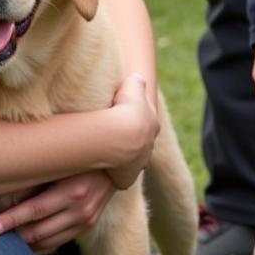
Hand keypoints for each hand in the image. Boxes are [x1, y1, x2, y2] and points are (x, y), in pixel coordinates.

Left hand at [0, 170, 115, 250]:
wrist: (118, 162)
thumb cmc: (80, 156)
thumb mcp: (62, 161)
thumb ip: (40, 173)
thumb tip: (7, 178)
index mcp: (72, 191)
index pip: (34, 211)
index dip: (11, 220)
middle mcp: (80, 209)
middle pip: (38, 230)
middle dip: (13, 234)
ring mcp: (86, 220)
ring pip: (47, 241)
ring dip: (25, 242)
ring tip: (5, 239)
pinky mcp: (88, 226)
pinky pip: (58, 241)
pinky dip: (40, 243)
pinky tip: (25, 239)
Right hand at [106, 73, 158, 189]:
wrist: (123, 133)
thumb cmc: (127, 107)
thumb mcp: (132, 86)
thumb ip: (135, 82)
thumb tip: (136, 77)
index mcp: (151, 124)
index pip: (146, 123)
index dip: (136, 120)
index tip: (126, 121)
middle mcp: (148, 145)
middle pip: (141, 144)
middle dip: (132, 142)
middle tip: (118, 139)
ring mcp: (138, 162)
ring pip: (132, 162)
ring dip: (122, 160)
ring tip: (108, 156)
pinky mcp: (126, 178)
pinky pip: (120, 177)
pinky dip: (114, 174)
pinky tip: (104, 171)